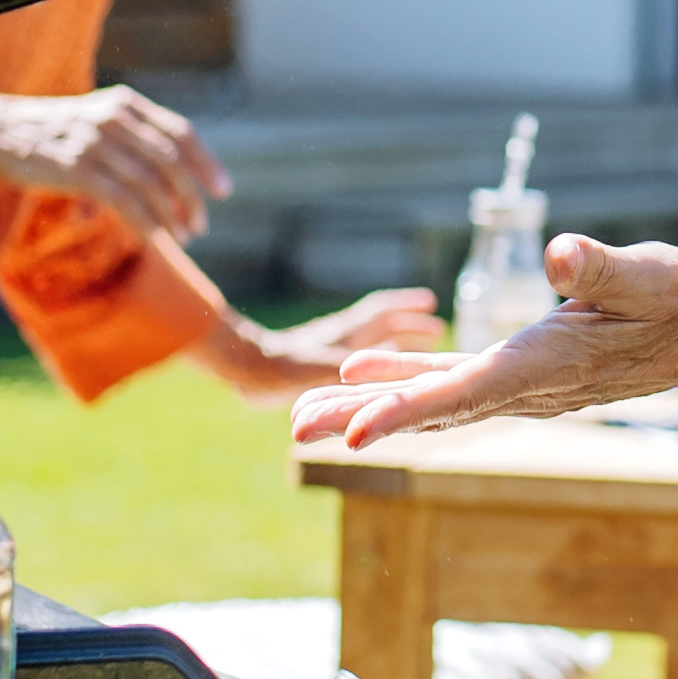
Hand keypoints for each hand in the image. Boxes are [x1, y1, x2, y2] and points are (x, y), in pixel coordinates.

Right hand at [0, 87, 228, 245]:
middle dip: (193, 196)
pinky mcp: (78, 171)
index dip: (207, 163)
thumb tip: (174, 169)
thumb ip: (135, 135)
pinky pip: (124, 202)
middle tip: (202, 222)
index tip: (223, 190)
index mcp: (126, 105)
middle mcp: (115, 121)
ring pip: (150, 185)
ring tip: (183, 237)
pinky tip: (155, 239)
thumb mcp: (97, 119)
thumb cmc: (54, 132)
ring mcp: (96, 145)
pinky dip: (146, 223)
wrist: (0, 133)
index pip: (181, 134)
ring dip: (171, 215)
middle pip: (172, 162)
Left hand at [211, 287, 441, 400]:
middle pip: (380, 325)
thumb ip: (356, 363)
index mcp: (346, 334)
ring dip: (392, 340)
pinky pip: (354, 357)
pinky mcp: (318, 365)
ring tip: (415, 347)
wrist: (242, 369)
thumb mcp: (319, 366)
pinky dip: (372, 360)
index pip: (381, 314)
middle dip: (407, 325)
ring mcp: (329, 350)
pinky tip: (374, 374)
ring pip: (368, 340)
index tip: (430, 304)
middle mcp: (341, 339)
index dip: (406, 309)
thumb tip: (396, 354)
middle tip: (434, 328)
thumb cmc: (277, 369)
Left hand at [291, 236, 677, 447]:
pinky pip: (451, 385)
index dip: (405, 411)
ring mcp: (521, 385)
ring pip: (431, 403)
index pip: (464, 395)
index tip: (353, 433)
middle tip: (295, 430)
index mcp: (545, 366)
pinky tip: (365, 376)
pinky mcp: (522, 372)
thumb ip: (602, 268)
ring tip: (307, 416)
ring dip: (368, 408)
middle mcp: (525, 387)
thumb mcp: (649, 273)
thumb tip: (563, 254)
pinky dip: (406, 384)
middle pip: (429, 411)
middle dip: (360, 420)